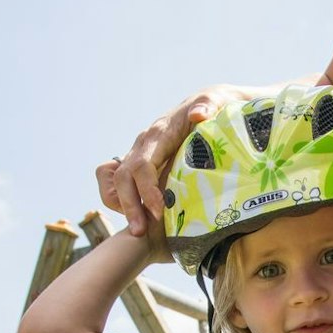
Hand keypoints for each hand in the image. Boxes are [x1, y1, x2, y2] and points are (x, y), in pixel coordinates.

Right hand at [103, 84, 252, 235]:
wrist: (207, 104)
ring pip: (117, 182)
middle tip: (141, 232)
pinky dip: (122, 201)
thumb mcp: (216, 101)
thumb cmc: (215, 106)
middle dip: (130, 205)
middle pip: (124, 177)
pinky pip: (118, 183)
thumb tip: (199, 115)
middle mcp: (143, 144)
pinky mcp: (141, 163)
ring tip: (139, 230)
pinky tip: (140, 217)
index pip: (143, 165)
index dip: (147, 189)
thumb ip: (208, 105)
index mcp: (159, 133)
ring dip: (123, 206)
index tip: (159, 211)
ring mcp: (139, 153)